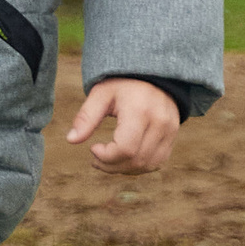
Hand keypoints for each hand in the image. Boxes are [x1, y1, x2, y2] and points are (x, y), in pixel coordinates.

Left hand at [64, 77, 180, 173]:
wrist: (153, 75)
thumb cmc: (123, 84)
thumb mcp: (101, 94)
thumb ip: (86, 117)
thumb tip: (71, 140)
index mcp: (140, 111)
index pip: (125, 148)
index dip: (106, 156)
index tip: (93, 148)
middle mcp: (160, 123)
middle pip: (136, 160)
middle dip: (111, 166)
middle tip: (95, 159)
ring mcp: (170, 132)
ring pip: (148, 165)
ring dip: (124, 169)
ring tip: (107, 160)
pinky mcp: (173, 137)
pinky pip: (157, 162)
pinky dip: (138, 166)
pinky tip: (123, 159)